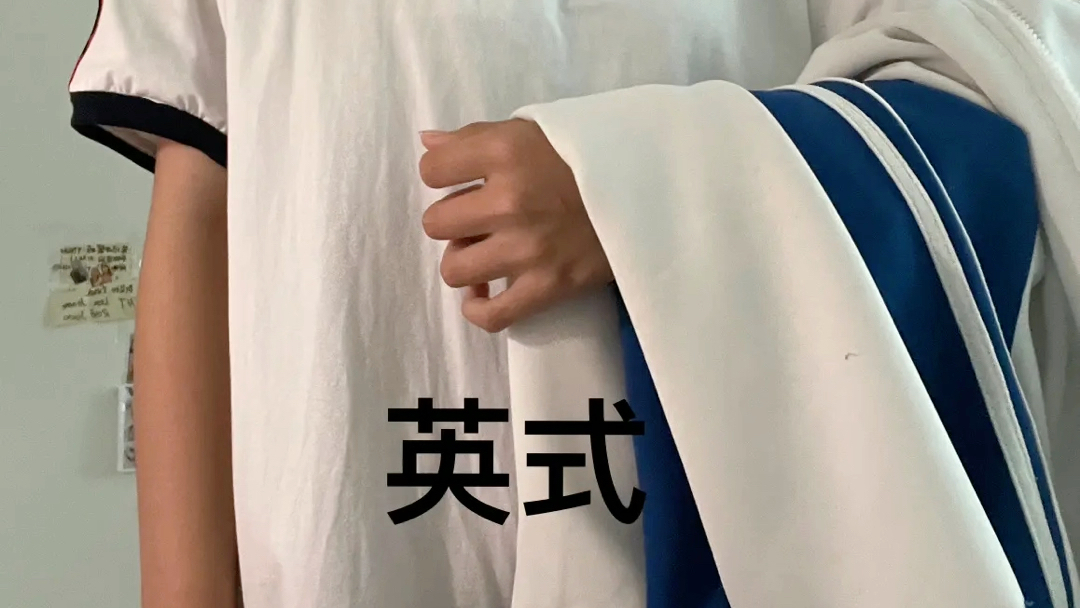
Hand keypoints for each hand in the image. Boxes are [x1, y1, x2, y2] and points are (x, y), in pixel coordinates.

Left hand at [419, 119, 612, 332]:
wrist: (650, 188)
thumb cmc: (587, 155)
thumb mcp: (532, 130)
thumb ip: (475, 137)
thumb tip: (427, 142)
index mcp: (505, 151)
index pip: (431, 169)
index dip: (442, 174)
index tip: (463, 179)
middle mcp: (510, 200)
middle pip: (436, 223)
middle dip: (455, 221)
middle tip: (481, 218)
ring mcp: (528, 248)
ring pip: (454, 270)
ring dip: (466, 261)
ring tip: (488, 252)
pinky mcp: (548, 286)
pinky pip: (491, 315)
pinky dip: (480, 310)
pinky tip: (486, 294)